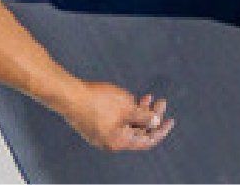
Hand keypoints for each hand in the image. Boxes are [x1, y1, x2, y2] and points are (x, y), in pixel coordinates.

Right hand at [57, 80, 174, 151]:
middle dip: (150, 117)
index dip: (160, 130)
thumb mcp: (127, 107)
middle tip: (161, 102)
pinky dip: (126, 112)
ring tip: (148, 98)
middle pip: (137, 132)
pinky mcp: (94, 126)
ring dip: (139, 113)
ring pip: (126, 125)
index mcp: (119, 142)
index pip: (147, 141)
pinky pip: (116, 122)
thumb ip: (144, 116)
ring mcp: (101, 135)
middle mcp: (110, 142)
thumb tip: (156, 122)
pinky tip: (131, 98)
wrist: (69, 96)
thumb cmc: (99, 101)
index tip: (170, 120)